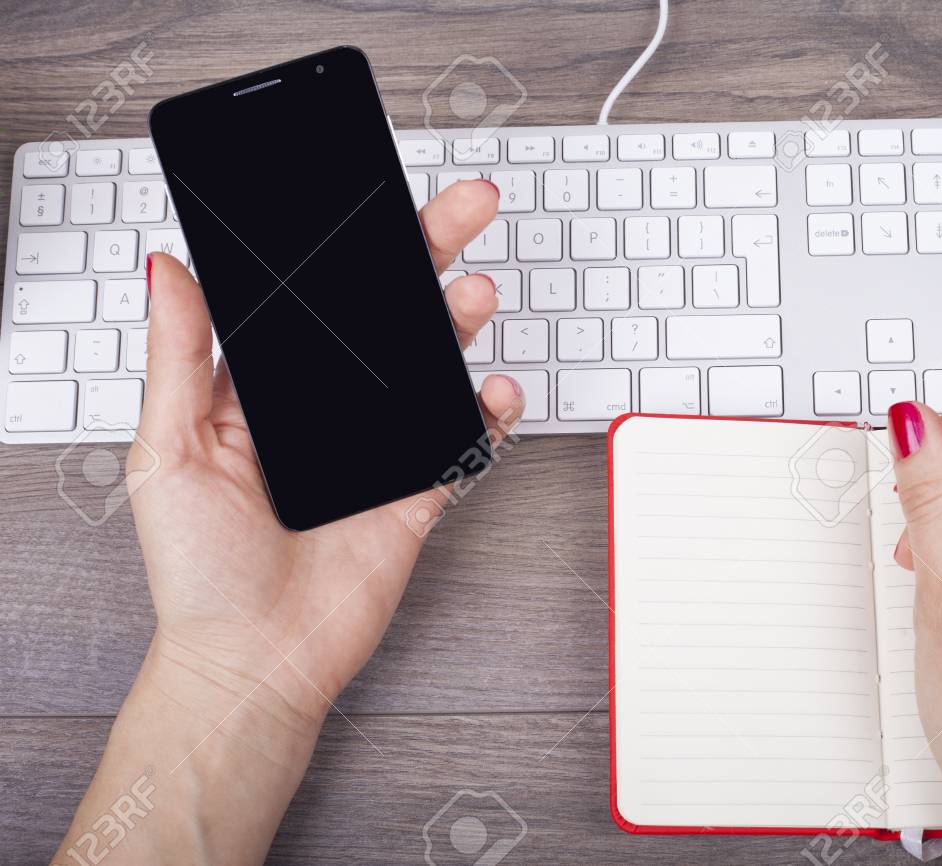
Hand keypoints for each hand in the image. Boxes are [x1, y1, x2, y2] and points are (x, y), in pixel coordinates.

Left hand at [130, 178, 520, 724]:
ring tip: (473, 291)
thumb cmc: (198, 572)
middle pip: (383, 320)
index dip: (344, 251)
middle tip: (459, 212)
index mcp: (262, 395)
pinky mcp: (413, 492)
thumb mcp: (166, 451)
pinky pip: (460, 441)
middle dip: (424, 259)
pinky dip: (486, 413)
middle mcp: (324, 415)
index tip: (368, 205)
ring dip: (456, 324)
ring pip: (428, 368)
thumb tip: (166, 270)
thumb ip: (176, 356)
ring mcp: (374, 451)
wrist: (254, 662)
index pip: (311, 304)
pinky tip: (493, 389)